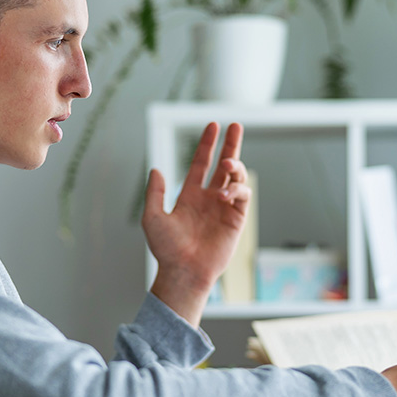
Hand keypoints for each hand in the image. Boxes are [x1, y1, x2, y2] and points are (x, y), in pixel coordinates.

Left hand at [142, 122, 249, 325]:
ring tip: (228, 164)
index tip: (213, 126)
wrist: (184, 270)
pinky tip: (225, 193)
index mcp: (190, 195)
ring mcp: (224, 207)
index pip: (201, 163)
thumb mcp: (152, 217)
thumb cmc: (167, 249)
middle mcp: (209, 198)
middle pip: (224, 165)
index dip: (206, 145)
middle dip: (230, 144)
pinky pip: (244, 195)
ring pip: (236, 177)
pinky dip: (238, 188)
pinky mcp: (236, 218)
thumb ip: (155, 192)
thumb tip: (156, 169)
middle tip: (236, 125)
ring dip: (235, 165)